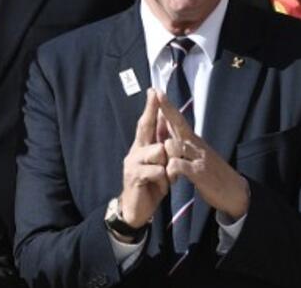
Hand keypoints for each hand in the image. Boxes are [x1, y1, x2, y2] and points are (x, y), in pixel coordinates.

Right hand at [118, 89, 169, 228]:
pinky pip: (157, 170)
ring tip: (167, 178)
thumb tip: (167, 130)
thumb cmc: (149, 187)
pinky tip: (161, 188)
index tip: (153, 91)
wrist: (136, 210)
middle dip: (151, 111)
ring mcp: (133, 163)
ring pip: (158, 151)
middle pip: (145, 128)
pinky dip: (164, 180)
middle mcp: (135, 151)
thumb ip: (160, 150)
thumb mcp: (157, 167)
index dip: (150, 108)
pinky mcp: (135, 176)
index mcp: (141, 148)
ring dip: (167, 165)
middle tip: (154, 93)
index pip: (145, 124)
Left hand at [157, 91, 249, 218]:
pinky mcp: (199, 173)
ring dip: (165, 150)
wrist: (236, 192)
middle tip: (157, 94)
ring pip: (174, 145)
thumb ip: (183, 141)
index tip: (157, 91)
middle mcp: (196, 145)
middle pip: (179, 124)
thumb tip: (169, 125)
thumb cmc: (213, 173)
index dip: (168, 106)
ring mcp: (198, 158)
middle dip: (167, 110)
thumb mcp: (198, 154)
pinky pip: (178, 165)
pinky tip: (170, 174)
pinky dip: (171, 169)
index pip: (179, 120)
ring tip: (163, 161)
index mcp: (194, 141)